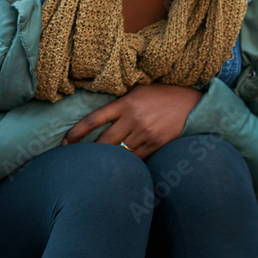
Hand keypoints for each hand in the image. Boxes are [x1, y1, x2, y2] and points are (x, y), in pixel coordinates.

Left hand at [62, 84, 201, 158]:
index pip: (93, 120)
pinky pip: (135, 159)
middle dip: (89, 153)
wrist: (193, 104)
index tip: (64, 144)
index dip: (75, 133)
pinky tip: (120, 167)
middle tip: (78, 160)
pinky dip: (126, 163)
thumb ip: (120, 101)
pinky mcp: (156, 144)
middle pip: (103, 142)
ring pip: (118, 153)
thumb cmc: (163, 94)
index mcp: (126, 103)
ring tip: (97, 166)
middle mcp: (134, 119)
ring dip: (107, 160)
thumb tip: (99, 111)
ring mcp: (145, 133)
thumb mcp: (140, 90)